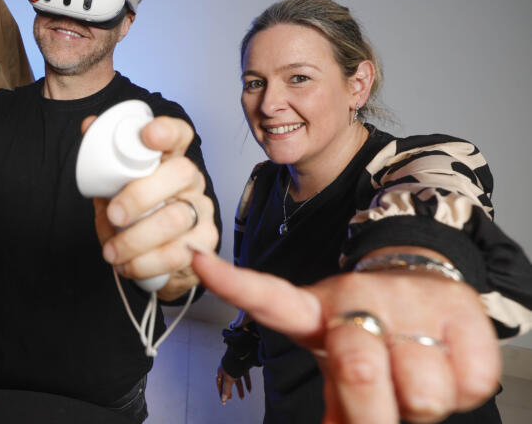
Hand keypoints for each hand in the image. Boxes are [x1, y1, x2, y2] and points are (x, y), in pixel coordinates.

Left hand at [83, 115, 218, 300]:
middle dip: (141, 195)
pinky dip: (145, 263)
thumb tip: (88, 125)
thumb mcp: (113, 188)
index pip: (178, 134)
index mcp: (169, 159)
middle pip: (180, 173)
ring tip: (111, 251)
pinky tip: (128, 265)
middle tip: (113, 214)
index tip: (148, 134)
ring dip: (135, 239)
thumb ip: (102, 161)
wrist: (152, 261)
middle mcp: (191, 180)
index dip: (166, 131)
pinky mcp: (204, 243)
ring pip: (176, 218)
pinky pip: (178, 253)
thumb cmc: (133, 215)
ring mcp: (201, 210)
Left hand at [191, 251, 499, 422]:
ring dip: (420, 401)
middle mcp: (356, 297)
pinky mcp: (459, 308)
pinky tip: (446, 363)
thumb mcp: (337, 362)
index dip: (234, 282)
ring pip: (421, 390)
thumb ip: (334, 403)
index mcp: (315, 310)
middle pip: (358, 368)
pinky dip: (463, 390)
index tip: (198, 259)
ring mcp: (406, 299)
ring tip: (413, 374)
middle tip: (381, 409)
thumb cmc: (370, 335)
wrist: (429, 289)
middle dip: (372, 412)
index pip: (269, 297)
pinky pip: (469, 382)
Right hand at [217, 364, 251, 404]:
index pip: (219, 383)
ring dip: (239, 389)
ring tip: (242, 398)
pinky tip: (249, 391)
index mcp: (221, 371)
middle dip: (229, 391)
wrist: (243, 352)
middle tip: (230, 400)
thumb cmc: (232, 365)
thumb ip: (226, 389)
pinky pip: (244, 377)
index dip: (221, 392)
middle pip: (228, 383)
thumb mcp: (229, 378)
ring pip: (237, 381)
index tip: (223, 400)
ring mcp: (236, 368)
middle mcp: (228, 369)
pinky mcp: (244, 367)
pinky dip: (247, 384)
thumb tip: (223, 399)